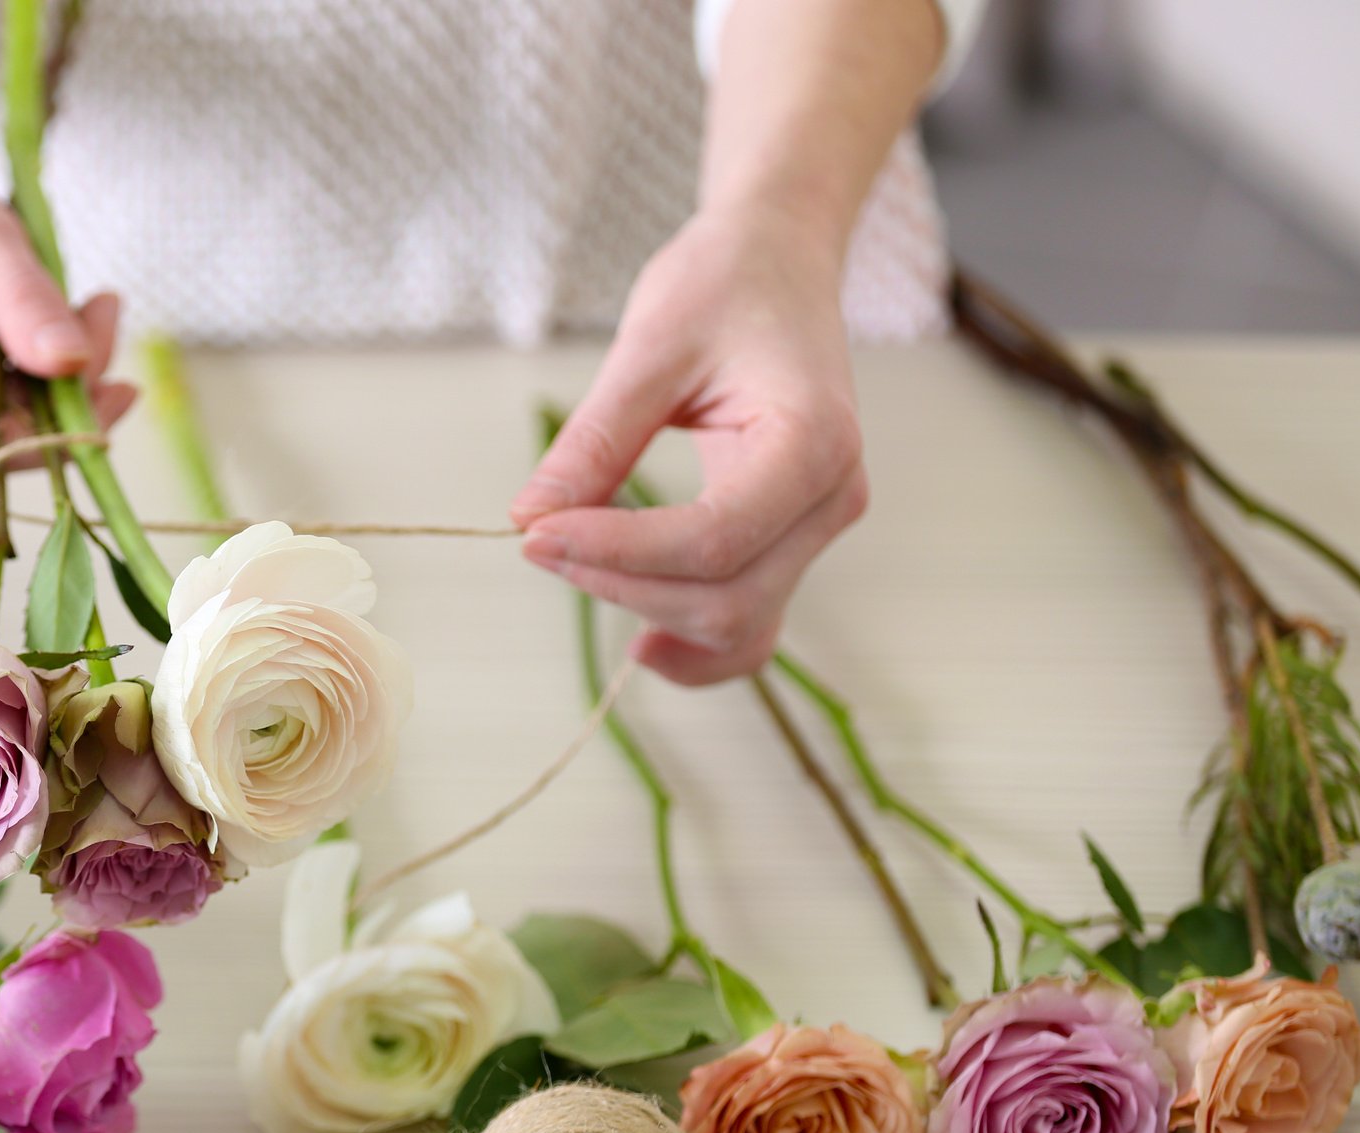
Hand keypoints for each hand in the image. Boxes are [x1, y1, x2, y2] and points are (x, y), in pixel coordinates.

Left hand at [509, 207, 867, 684]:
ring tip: (572, 569)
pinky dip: (693, 645)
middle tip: (539, 539)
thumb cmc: (724, 283)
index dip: (614, 553)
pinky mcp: (791, 539)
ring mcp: (817, 526)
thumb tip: (528, 518)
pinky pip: (751, 622)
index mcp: (812, 442)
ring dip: (647, 615)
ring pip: (737, 623)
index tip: (533, 534)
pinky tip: (639, 642)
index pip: (710, 541)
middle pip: (725, 599)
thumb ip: (594, 441)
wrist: (778, 260)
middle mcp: (831, 497)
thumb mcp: (650, 346)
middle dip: (621, 585)